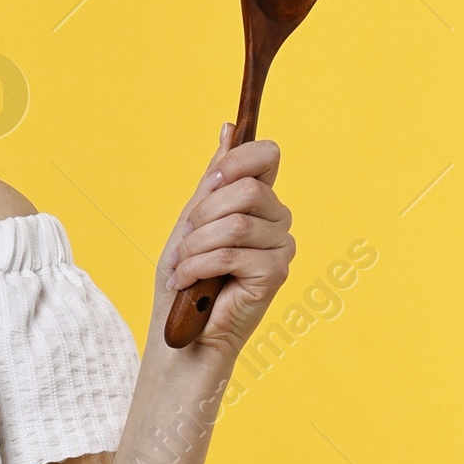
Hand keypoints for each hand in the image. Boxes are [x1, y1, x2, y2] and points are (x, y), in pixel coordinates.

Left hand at [155, 129, 293, 358]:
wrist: (184, 334)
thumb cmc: (186, 279)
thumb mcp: (192, 221)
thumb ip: (214, 179)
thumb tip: (228, 128)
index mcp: (259, 201)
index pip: (267, 155)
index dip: (238, 160)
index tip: (214, 180)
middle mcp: (277, 219)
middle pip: (246, 189)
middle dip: (202, 215)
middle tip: (186, 242)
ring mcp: (281, 246)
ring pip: (235, 223)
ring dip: (195, 246)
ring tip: (182, 267)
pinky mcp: (276, 273)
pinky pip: (231, 253)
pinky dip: (197, 267)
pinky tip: (187, 282)